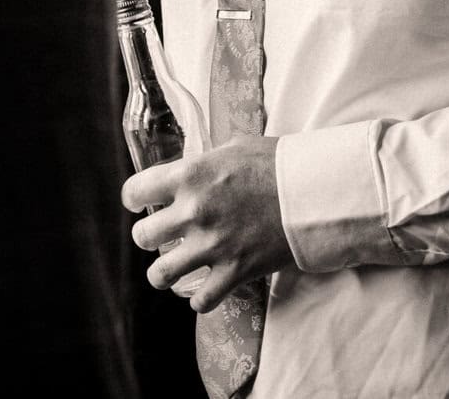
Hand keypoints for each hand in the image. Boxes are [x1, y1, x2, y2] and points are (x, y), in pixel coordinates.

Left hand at [122, 135, 292, 312]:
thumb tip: (191, 168)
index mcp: (189, 176)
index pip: (135, 190)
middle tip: (159, 235)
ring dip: (161, 274)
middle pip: (142, 236)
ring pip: (161, 274)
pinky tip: (203, 291)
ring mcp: (213, 245)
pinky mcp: (236, 271)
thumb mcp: (233, 149)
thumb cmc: (276, 163)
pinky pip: (202, 301)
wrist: (315, 191)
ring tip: (168, 271)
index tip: (138, 202)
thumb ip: (205, 162)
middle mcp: (194, 212)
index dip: (134, 198)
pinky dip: (200, 300)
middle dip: (147, 237)